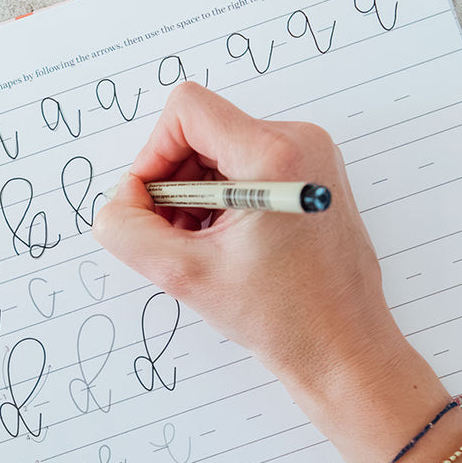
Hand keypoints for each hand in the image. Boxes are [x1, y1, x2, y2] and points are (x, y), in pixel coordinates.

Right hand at [93, 84, 461, 462]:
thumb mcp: (187, 277)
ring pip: (222, 150)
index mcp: (274, 156)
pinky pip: (247, 166)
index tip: (150, 205)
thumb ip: (130, 232)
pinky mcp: (313, 178)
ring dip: (195, 196)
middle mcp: (301, 143)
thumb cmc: (286, 319)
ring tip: (201, 248)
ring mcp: (313, 158)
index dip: (152, 156)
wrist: (346, 351)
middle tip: (172, 238)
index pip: (186, 111)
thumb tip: (115, 206)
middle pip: (202, 130)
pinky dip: (222, 200)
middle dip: (174, 183)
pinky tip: (224, 245)